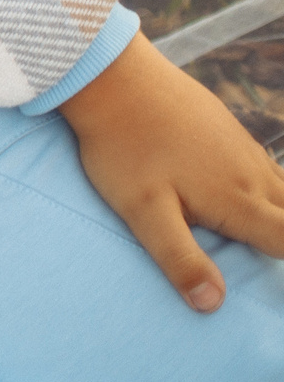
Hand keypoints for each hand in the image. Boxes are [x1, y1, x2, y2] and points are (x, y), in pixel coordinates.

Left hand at [57, 34, 283, 311]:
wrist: (113, 78)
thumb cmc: (123, 148)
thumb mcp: (142, 211)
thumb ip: (179, 257)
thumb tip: (213, 304)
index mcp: (237, 200)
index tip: (278, 288)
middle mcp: (252, 174)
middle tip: (270, 253)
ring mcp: (244, 149)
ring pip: (283, 190)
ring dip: (280, 215)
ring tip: (265, 234)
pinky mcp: (230, 131)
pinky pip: (264, 168)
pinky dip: (267, 190)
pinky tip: (247, 198)